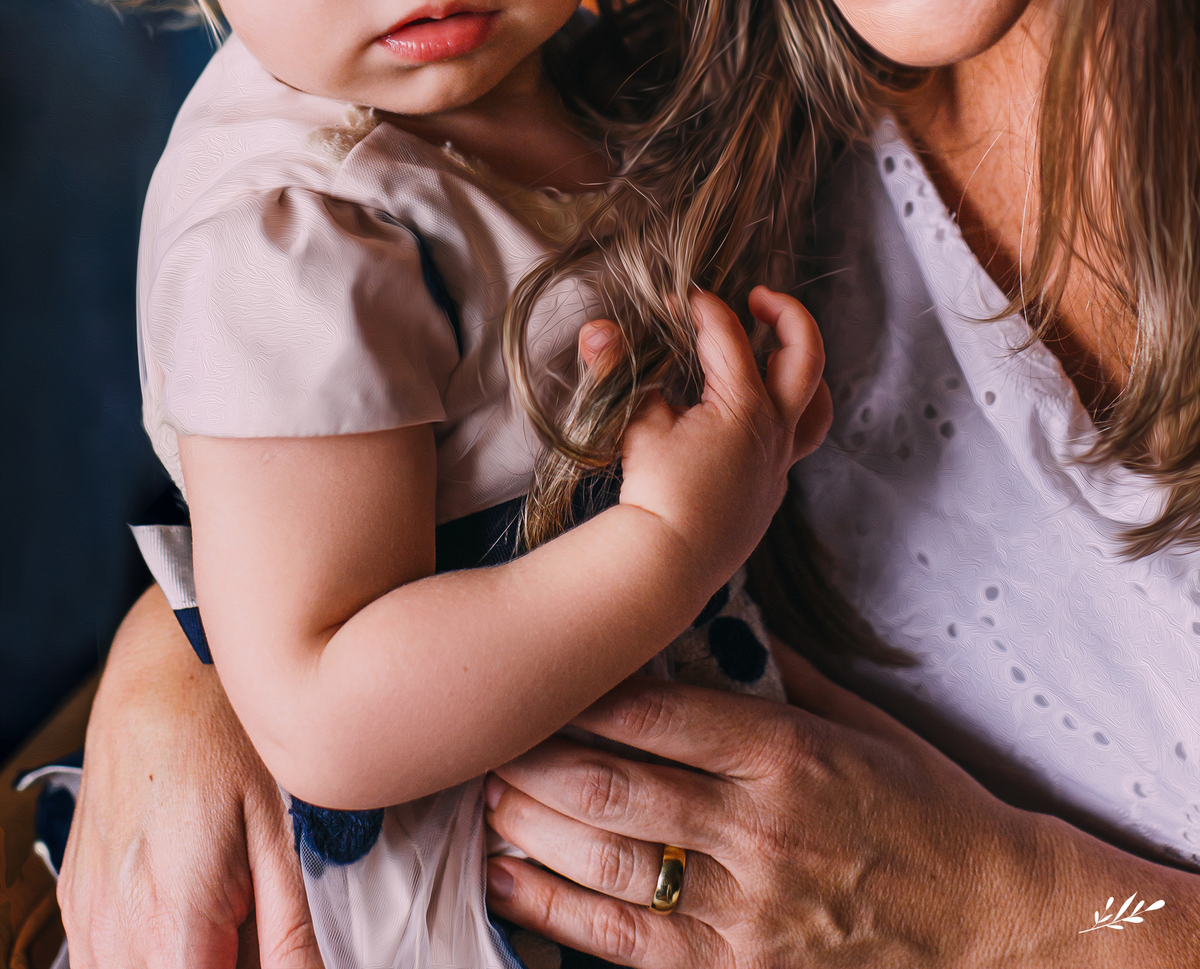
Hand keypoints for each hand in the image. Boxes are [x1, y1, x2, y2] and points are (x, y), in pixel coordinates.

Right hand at [59, 585, 320, 968]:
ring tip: (225, 904)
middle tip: (254, 918)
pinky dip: (149, 949)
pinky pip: (105, 958)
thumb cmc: (225, 736)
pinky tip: (186, 899)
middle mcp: (117, 934)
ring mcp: (88, 918)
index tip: (273, 949)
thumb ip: (289, 933)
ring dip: (186, 956)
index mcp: (175, 926)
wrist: (159, 670)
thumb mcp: (277, 831)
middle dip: (224, 960)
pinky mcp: (76, 899)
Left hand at [483, 642, 1199, 965]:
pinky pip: (628, 947)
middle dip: (535, 760)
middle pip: (615, 786)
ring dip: (532, 831)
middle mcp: (758, 830)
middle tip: (481, 735)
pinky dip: (557, 916)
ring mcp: (745, 911)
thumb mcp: (860, 723)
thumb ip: (778, 678)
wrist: (993, 922)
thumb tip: (707, 624)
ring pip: (609, 867)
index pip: (657, 710)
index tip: (535, 673)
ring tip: (480, 800)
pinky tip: (509, 885)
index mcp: (785, 752)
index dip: (581, 692)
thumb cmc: (925, 810)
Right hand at [611, 288, 830, 586]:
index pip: (728, 334)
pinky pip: (794, 443)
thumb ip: (618, 373)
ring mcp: (779, 463)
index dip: (702, 307)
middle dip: (788, 315)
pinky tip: (757, 417)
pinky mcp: (771, 490)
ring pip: (817, 407)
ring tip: (780, 353)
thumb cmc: (654, 494)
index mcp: (744, 406)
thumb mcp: (635, 426)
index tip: (678, 298)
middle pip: (806, 356)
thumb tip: (596, 330)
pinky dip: (785, 417)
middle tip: (759, 296)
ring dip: (804, 372)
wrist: (669, 564)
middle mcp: (774, 430)